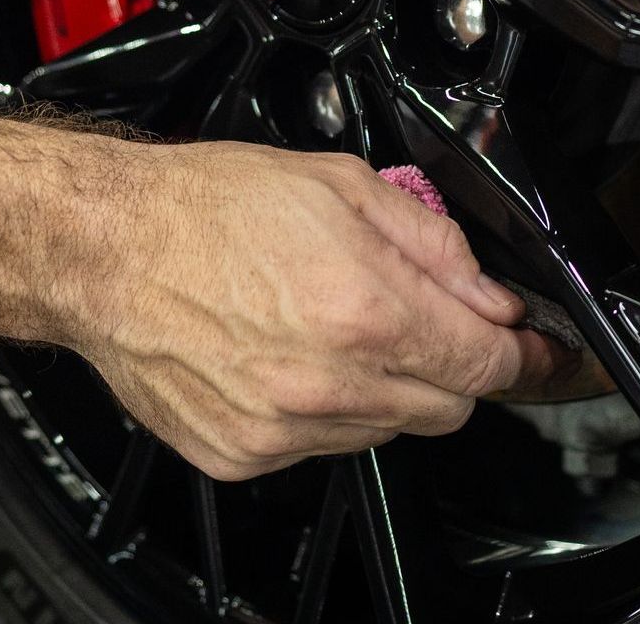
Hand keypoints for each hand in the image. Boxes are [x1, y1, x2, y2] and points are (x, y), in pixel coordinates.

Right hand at [72, 142, 570, 480]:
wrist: (106, 248)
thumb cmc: (205, 208)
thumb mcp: (342, 186)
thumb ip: (434, 245)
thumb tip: (488, 293)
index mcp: (364, 308)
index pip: (489, 363)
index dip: (523, 355)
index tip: (533, 350)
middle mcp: (328, 380)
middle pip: (448, 408)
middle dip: (452, 366)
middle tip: (417, 319)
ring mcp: (284, 427)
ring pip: (386, 430)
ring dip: (385, 388)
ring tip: (330, 324)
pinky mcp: (245, 453)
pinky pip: (321, 447)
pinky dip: (323, 410)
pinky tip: (288, 355)